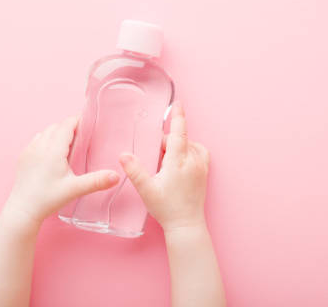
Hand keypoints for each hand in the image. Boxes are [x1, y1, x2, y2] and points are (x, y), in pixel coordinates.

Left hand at [6, 116, 119, 226]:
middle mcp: (40, 146)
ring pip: (45, 132)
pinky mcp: (23, 157)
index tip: (88, 124)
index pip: (67, 124)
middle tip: (82, 137)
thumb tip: (116, 176)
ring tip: (68, 144)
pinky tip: (52, 153)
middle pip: (57, 126)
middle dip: (69, 128)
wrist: (23, 210)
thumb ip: (97, 181)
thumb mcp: (75, 189)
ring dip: (57, 133)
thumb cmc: (47, 199)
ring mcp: (29, 150)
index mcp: (53, 150)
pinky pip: (36, 140)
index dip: (78, 121)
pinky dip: (46, 140)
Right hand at [119, 101, 209, 232]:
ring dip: (179, 146)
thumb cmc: (166, 208)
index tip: (177, 103)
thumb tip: (123, 154)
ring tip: (166, 160)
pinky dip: (190, 151)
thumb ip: (134, 170)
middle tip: (155, 157)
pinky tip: (181, 160)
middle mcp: (192, 162)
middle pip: (180, 139)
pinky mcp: (204, 173)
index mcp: (178, 162)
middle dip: (167, 143)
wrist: (186, 225)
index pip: (179, 133)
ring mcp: (201, 167)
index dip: (177, 117)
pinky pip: (199, 153)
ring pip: (190, 145)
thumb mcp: (146, 189)